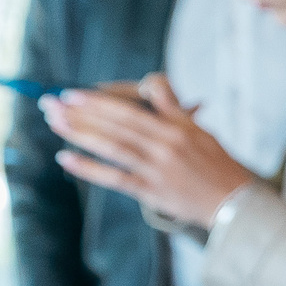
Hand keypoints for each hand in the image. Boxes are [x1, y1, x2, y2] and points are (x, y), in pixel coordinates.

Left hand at [40, 73, 255, 229]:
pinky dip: (89, 168)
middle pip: (115, 124)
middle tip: (50, 103)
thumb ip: (172, 108)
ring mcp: (157, 169)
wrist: (235, 202)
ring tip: (54, 123)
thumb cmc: (217, 165)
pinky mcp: (152, 191)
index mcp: (176, 127)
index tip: (74, 93)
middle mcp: (164, 145)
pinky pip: (115, 178)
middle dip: (80, 112)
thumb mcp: (199, 130)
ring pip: (112, 147)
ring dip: (80, 134)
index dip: (99, 100)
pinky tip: (66, 159)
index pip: (130, 109)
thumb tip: (152, 83)